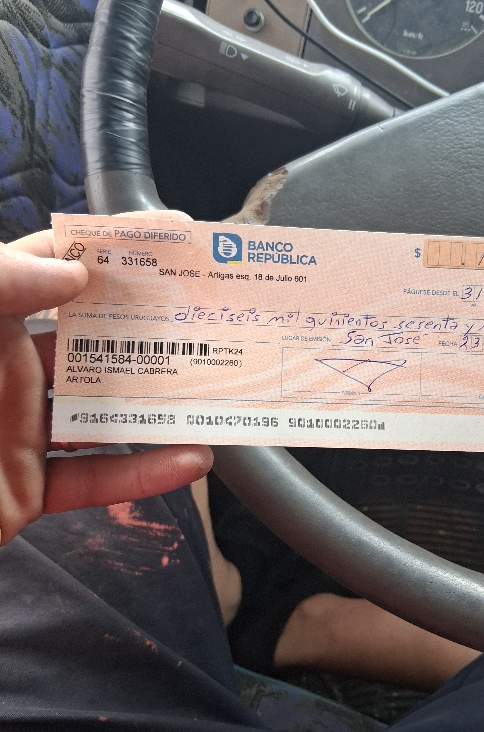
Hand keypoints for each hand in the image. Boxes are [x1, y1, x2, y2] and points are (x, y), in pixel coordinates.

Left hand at [0, 212, 212, 545]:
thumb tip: (74, 273)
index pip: (54, 271)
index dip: (109, 251)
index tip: (167, 241)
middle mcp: (7, 371)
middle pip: (95, 341)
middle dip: (151, 327)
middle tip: (208, 315)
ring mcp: (19, 432)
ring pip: (107, 413)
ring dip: (162, 404)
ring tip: (215, 388)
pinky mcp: (29, 490)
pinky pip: (97, 481)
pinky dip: (146, 475)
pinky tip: (190, 460)